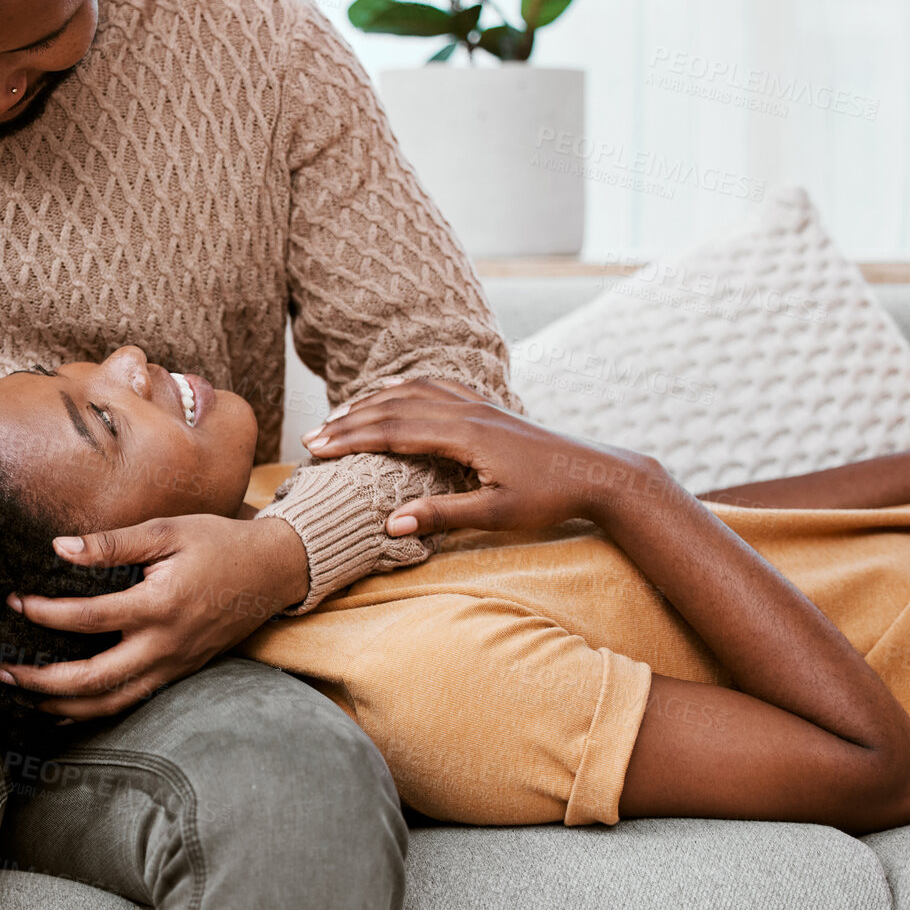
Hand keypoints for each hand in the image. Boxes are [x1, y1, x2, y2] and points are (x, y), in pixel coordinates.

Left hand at [0, 515, 309, 719]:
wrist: (272, 572)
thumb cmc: (218, 544)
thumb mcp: (167, 531)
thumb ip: (113, 543)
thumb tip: (59, 548)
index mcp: (160, 606)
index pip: (89, 618)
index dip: (46, 614)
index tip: (15, 603)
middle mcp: (165, 646)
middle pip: (93, 680)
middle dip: (42, 681)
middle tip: (3, 671)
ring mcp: (173, 666)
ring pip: (111, 703)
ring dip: (63, 706)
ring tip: (24, 697)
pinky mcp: (178, 674)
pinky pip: (130, 701)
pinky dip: (94, 710)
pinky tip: (64, 709)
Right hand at [301, 377, 665, 535]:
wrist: (598, 473)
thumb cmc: (550, 498)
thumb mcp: (496, 515)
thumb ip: (441, 516)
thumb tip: (389, 523)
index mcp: (465, 434)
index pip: (393, 430)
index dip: (351, 439)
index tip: (316, 449)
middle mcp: (467, 411)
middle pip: (394, 407)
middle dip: (349, 422)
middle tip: (311, 438)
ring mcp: (478, 404)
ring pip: (412, 392)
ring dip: (371, 402)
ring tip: (338, 416)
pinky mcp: (487, 407)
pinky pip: (435, 386)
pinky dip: (403, 387)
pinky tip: (390, 392)